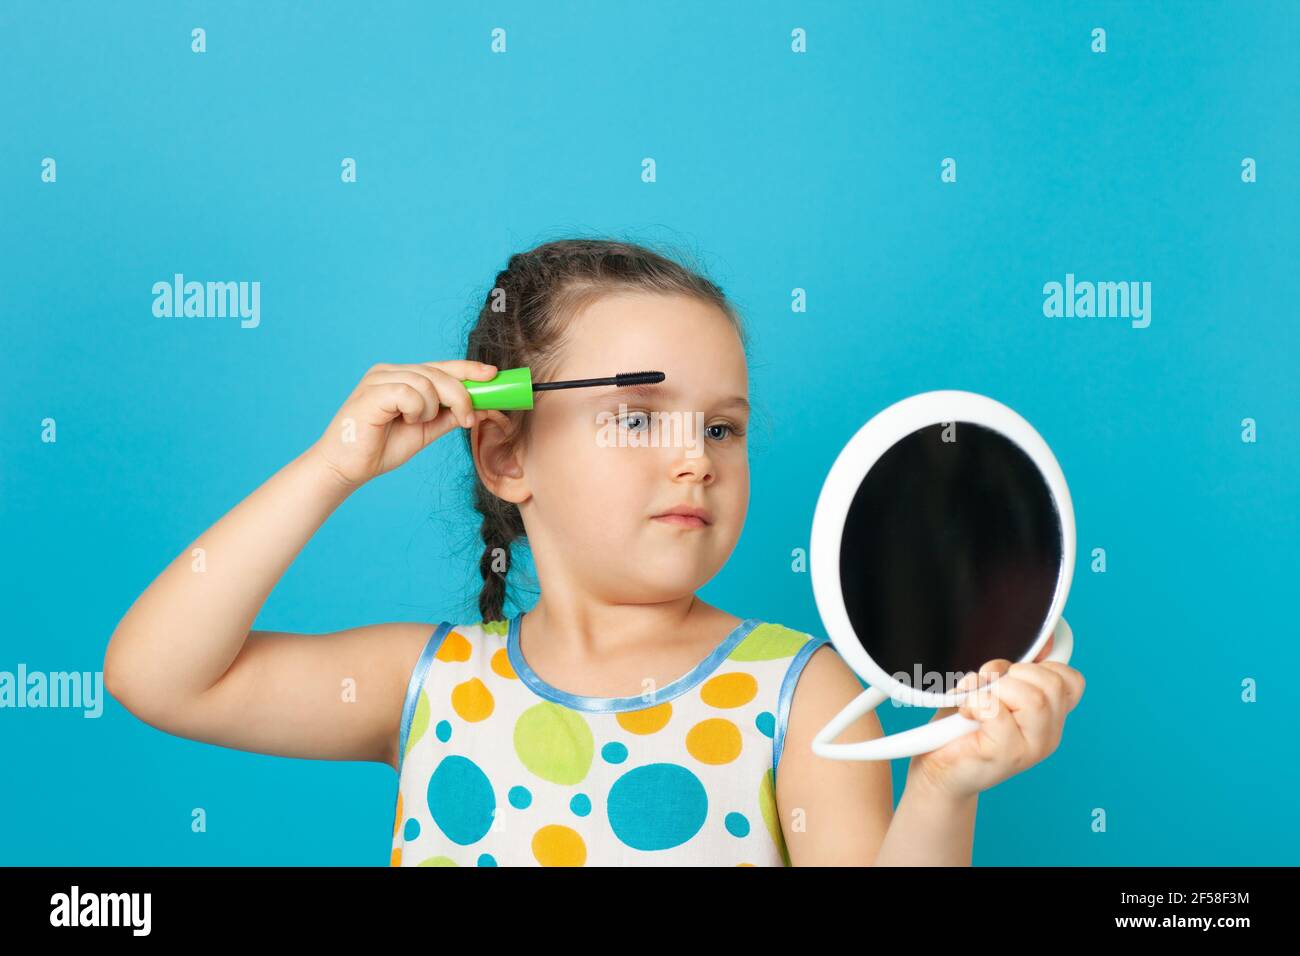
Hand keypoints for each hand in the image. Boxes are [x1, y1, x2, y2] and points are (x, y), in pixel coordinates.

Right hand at [309, 359, 497, 489]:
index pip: (441, 367)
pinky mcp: (372, 391)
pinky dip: (416, 410)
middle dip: (461, 395)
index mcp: (402, 376)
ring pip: (427, 382)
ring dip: (431, 409)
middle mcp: (390, 371)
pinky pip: (410, 392)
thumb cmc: (381, 448)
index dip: (468, 369)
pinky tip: (404, 420)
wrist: (348, 468)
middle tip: (468, 419)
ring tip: (416, 423)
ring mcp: (379, 378)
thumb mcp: (425, 430)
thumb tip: (481, 407)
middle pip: (439, 372)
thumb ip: (449, 416)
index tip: (492, 374)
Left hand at [906, 631, 1085, 801]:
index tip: (1010, 674)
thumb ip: (1012, 671)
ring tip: (978, 702)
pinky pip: (997, 712)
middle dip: (1015, 674)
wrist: (939, 770)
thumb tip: (1042, 640)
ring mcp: (1030, 748)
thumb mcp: (990, 690)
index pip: (1072, 681)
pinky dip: (976, 704)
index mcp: (1049, 718)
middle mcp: (1047, 735)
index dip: (1041, 665)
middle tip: (990, 688)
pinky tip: (966, 714)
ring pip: (1034, 698)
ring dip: (997, 690)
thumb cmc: (961, 728)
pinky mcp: (1005, 754)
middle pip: (1052, 684)